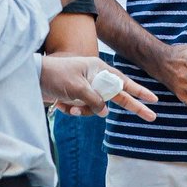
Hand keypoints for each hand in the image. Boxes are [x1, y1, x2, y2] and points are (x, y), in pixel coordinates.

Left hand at [40, 55, 158, 119]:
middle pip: (118, 96)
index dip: (140, 92)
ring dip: (84, 110)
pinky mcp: (77, 97)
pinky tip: (61, 104)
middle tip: (151, 117)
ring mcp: (86, 89)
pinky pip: (82, 109)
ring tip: (70, 106)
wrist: (32, 78)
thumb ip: (94, 100)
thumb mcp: (77, 87)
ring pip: (96, 107)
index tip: (154, 100)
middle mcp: (95, 78)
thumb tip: (104, 112)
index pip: (124, 82)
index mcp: (99, 69)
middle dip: (132, 106)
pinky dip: (72, 110)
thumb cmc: (55, 76)